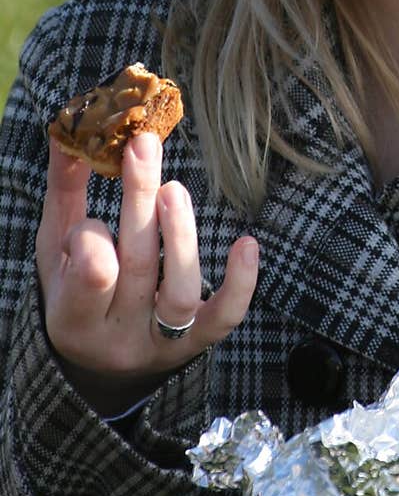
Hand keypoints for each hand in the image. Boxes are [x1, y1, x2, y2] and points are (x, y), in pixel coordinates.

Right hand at [36, 131, 258, 414]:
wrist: (100, 364)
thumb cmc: (74, 292)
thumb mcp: (54, 249)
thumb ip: (64, 193)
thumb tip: (70, 131)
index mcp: (73, 318)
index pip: (89, 274)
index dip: (91, 236)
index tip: (90, 209)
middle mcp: (117, 336)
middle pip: (136, 268)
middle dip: (138, 201)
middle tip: (142, 147)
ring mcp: (160, 343)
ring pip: (178, 292)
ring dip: (180, 235)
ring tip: (174, 188)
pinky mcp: (197, 343)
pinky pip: (222, 318)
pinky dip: (240, 284)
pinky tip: (246, 243)